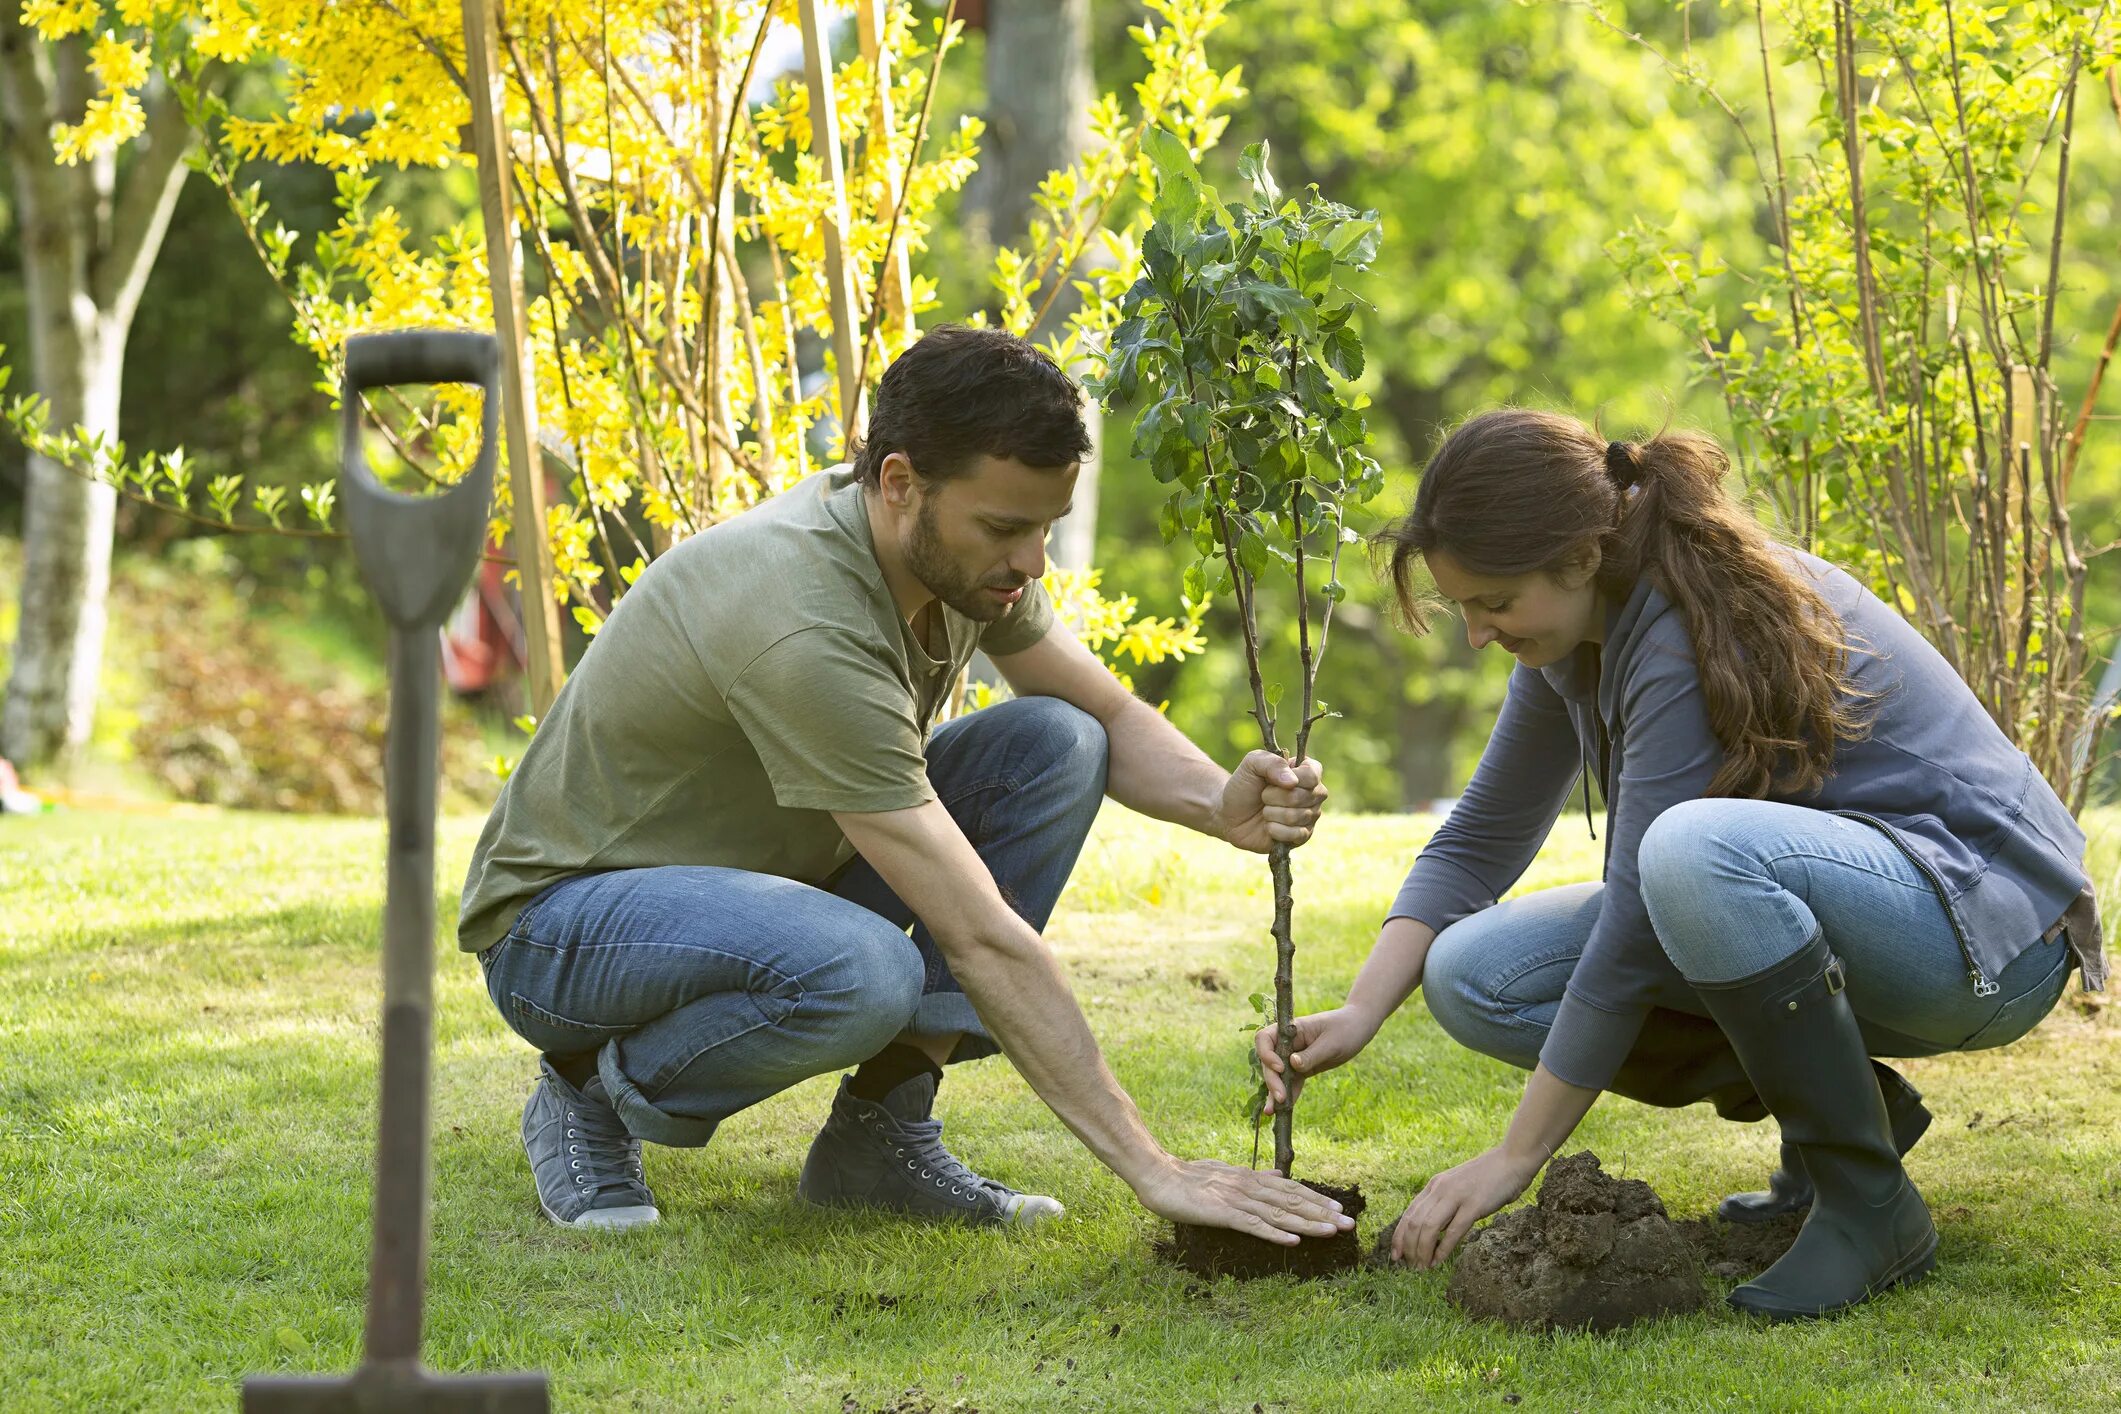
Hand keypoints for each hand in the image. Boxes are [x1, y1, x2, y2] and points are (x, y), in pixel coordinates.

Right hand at [1133, 1157, 1355, 1245]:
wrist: (1158, 1174)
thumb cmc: (1188, 1177)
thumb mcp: (1225, 1172)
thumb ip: (1252, 1176)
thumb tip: (1277, 1176)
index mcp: (1250, 1179)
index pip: (1290, 1190)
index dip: (1315, 1199)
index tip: (1338, 1208)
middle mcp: (1249, 1187)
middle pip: (1292, 1201)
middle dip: (1322, 1212)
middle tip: (1349, 1224)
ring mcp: (1237, 1199)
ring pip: (1279, 1213)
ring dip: (1307, 1222)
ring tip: (1331, 1231)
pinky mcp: (1223, 1213)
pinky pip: (1253, 1225)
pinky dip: (1275, 1232)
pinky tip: (1293, 1240)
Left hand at [1214, 752, 1327, 853]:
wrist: (1230, 814)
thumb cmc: (1244, 785)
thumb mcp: (1252, 764)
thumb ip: (1272, 763)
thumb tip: (1292, 782)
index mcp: (1305, 772)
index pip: (1313, 774)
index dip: (1292, 778)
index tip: (1272, 779)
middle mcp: (1313, 794)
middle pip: (1304, 796)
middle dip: (1273, 796)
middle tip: (1263, 796)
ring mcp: (1310, 816)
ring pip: (1297, 816)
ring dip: (1271, 813)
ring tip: (1265, 810)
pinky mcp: (1302, 836)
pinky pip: (1296, 834)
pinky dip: (1275, 829)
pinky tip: (1268, 826)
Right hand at [1253, 1005, 1382, 1115]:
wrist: (1358, 1029)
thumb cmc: (1345, 1029)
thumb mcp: (1331, 1043)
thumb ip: (1311, 1054)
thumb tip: (1292, 1064)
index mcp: (1291, 1029)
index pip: (1265, 1039)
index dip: (1266, 1054)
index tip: (1280, 1068)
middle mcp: (1288, 1043)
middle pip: (1269, 1061)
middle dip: (1272, 1080)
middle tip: (1280, 1097)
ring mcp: (1294, 1056)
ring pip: (1278, 1075)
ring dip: (1275, 1091)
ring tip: (1272, 1111)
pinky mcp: (1303, 1068)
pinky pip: (1292, 1082)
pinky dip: (1289, 1094)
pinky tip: (1286, 1109)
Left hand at [1388, 1145, 1543, 1268]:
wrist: (1512, 1160)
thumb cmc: (1487, 1178)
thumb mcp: (1457, 1187)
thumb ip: (1444, 1204)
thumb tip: (1433, 1231)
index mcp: (1435, 1185)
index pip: (1409, 1214)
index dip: (1399, 1237)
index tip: (1395, 1256)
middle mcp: (1440, 1189)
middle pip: (1414, 1223)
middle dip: (1409, 1248)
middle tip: (1411, 1267)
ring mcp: (1456, 1196)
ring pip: (1429, 1228)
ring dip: (1423, 1251)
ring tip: (1423, 1268)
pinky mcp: (1474, 1205)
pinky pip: (1453, 1231)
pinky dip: (1443, 1249)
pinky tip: (1438, 1261)